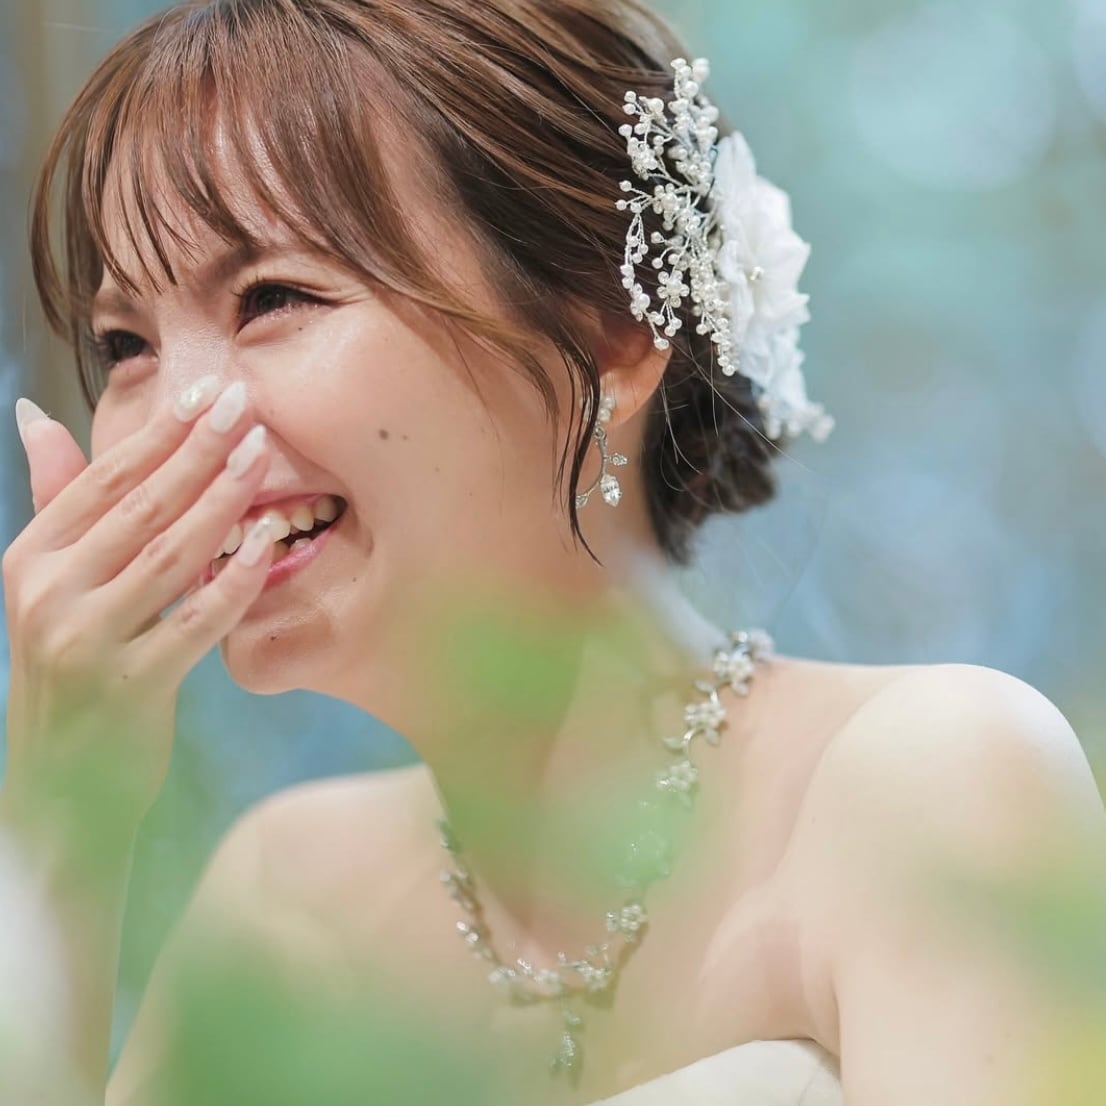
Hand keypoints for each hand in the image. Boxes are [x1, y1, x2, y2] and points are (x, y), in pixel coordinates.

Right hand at [2, 378, 276, 827]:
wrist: (58, 778)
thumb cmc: (69, 665)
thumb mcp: (47, 583)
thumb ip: (55, 501)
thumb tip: (34, 415)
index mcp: (32, 558)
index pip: (103, 480)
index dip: (159, 433)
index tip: (209, 391)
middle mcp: (49, 593)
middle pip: (140, 507)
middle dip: (197, 452)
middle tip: (247, 406)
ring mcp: (86, 641)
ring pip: (169, 555)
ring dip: (221, 502)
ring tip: (261, 457)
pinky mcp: (130, 685)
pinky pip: (195, 621)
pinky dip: (233, 581)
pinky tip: (267, 545)